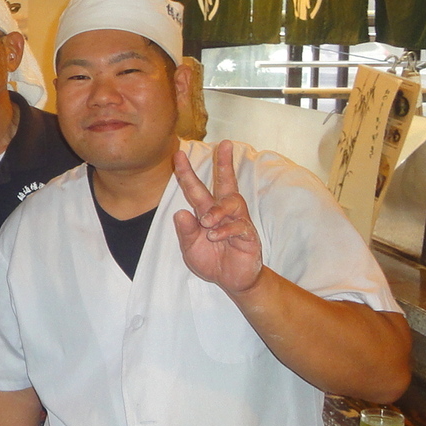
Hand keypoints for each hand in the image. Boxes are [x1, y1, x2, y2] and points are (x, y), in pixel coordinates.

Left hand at [172, 141, 262, 295]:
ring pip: (232, 203)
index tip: (178, 154)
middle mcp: (223, 212)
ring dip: (216, 210)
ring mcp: (238, 221)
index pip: (196, 188)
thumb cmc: (212, 259)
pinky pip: (238, 226)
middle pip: (226, 183)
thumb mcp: (190, 247)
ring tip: (206, 222)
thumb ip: (185, 231)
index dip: (187, 172)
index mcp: (206, 211)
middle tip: (225, 144)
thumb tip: (179, 212)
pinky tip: (215, 237)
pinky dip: (224, 230)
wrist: (232, 280)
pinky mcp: (248, 235)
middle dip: (225, 163)